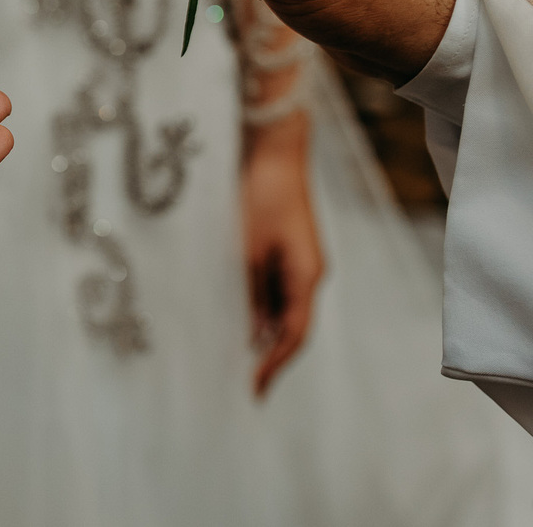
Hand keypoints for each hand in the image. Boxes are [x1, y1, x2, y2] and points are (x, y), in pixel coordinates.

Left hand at [241, 114, 323, 396]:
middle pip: (291, 326)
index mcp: (306, 276)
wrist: (272, 152)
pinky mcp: (286, 250)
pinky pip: (274, 289)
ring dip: (261, 332)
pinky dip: (257, 307)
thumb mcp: (246, 248)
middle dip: (268, 355)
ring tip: (232, 357)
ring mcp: (299, 261)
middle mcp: (308, 273)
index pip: (294, 334)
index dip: (274, 364)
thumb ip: (249, 291)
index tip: (252, 388)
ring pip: (282, 309)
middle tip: (241, 382)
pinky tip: (235, 317)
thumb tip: (250, 332)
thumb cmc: (260, 195)